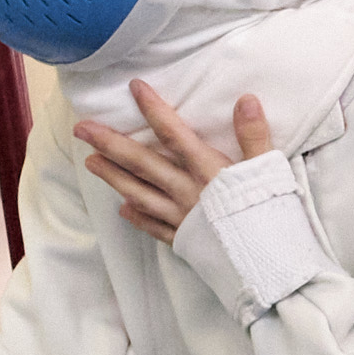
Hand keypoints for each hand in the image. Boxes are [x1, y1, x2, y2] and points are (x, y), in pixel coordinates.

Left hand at [72, 80, 269, 240]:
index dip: (154, 109)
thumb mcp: (269, 171)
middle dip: (110, 144)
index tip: (134, 87)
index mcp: (208, 171)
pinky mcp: (185, 241)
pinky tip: (123, 210)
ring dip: (113, 177)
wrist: (268, 267)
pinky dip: (137, 217)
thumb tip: (246, 99)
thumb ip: (255, 135)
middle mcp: (187, 192)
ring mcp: (182, 218)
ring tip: (90, 162)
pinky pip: (154, 227)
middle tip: (82, 129)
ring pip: (140, 194)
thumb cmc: (271, 216)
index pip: (174, 134)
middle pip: (143, 164)